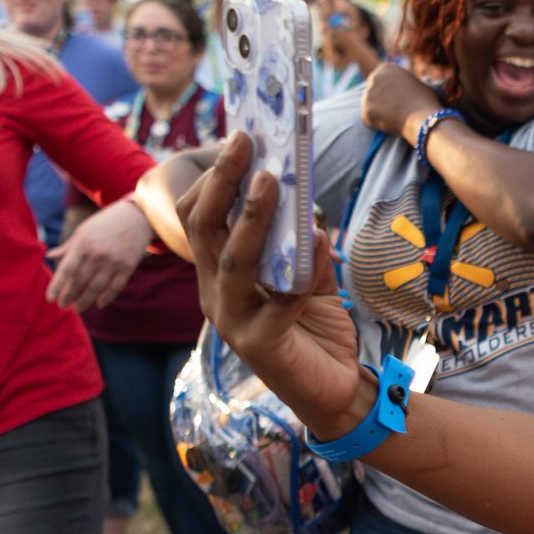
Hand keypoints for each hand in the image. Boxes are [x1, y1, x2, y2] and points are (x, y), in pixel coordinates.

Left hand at [45, 200, 155, 311]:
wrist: (136, 218)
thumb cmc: (105, 224)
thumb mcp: (83, 231)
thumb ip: (68, 247)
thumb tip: (49, 257)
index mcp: (83, 244)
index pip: (67, 269)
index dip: (57, 285)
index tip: (50, 298)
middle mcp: (97, 255)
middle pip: (80, 281)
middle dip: (70, 295)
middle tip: (63, 306)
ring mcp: (114, 262)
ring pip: (96, 287)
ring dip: (86, 300)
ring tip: (78, 309)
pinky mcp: (128, 267)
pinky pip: (116, 287)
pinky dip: (107, 297)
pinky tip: (99, 304)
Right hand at [179, 132, 368, 438]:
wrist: (335, 392)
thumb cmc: (315, 330)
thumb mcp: (308, 279)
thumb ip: (302, 247)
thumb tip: (308, 207)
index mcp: (218, 274)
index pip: (197, 218)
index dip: (215, 179)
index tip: (241, 140)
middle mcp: (215, 294)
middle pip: (204, 229)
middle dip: (223, 182)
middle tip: (245, 143)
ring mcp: (234, 321)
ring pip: (233, 261)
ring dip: (251, 218)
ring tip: (271, 181)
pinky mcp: (262, 345)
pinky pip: (280, 301)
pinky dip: (304, 270)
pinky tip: (324, 243)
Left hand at [362, 61, 442, 145]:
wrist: (424, 118)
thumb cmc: (426, 101)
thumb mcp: (418, 83)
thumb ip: (405, 83)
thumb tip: (406, 86)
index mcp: (386, 68)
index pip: (382, 80)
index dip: (391, 92)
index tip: (401, 99)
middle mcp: (374, 77)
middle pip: (374, 92)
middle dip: (382, 101)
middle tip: (397, 110)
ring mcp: (367, 94)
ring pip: (371, 106)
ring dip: (381, 113)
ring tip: (397, 118)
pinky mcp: (365, 111)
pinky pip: (370, 120)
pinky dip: (379, 125)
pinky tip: (392, 124)